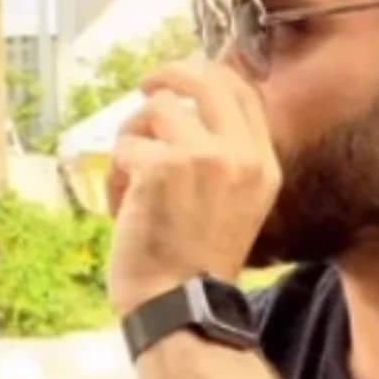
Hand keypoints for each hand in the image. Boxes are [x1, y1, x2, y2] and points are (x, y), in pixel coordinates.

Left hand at [107, 59, 280, 315]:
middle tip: (147, 85)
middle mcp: (241, 155)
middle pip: (208, 80)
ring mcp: (203, 158)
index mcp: (263, 165)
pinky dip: (115, 175)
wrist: (180, 305)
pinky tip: (122, 205)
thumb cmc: (196, 262)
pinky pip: (126, 147)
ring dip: (133, 138)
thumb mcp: (236, 205)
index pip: (244, 93)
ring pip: (156, 110)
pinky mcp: (163, 168)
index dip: (210, 75)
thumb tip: (190, 108)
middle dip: (171, 73)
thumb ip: (225, 158)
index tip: (184, 81)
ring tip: (130, 177)